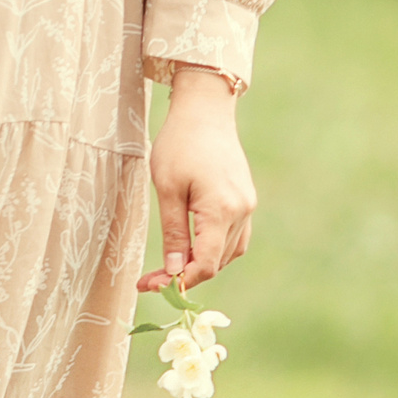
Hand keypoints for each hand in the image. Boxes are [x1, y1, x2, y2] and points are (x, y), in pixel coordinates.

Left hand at [142, 64, 255, 291]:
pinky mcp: (246, 200)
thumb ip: (173, 232)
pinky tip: (192, 248)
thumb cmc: (180, 144)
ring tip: (168, 265)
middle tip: (150, 278)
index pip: (205, 263)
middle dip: (185, 274)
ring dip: (200, 263)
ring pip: (227, 253)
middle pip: (216, 261)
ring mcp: (247, 206)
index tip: (153, 285)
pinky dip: (215, 249)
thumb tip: (173, 270)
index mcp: (221, 210)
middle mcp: (241, 211)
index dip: (180, 281)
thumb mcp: (166, 188)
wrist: (205, 111)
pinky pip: (235, 237)